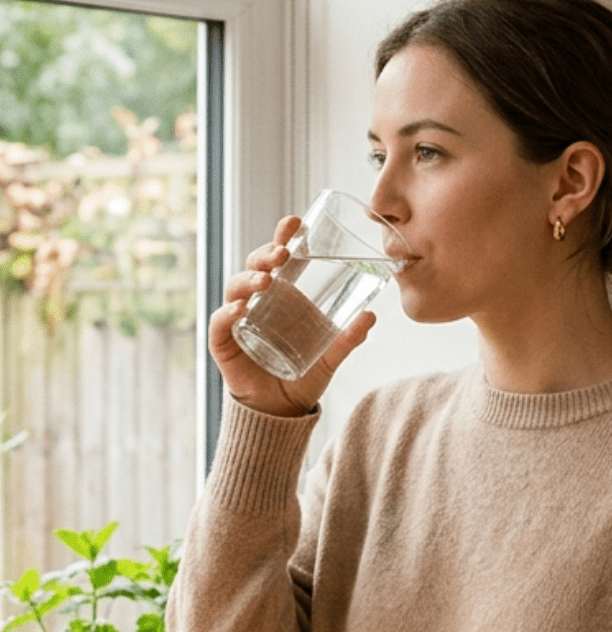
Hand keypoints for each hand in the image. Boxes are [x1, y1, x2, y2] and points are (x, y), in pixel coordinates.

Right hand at [210, 214, 375, 417]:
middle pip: (255, 267)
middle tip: (283, 253)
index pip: (278, 258)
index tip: (295, 221)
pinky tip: (240, 309)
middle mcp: (257, 302)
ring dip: (249, 279)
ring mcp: (237, 320)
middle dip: (266, 254)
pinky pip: (220, 323)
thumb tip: (371, 315)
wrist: (281, 411)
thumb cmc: (303, 376)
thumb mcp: (330, 356)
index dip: (282, 237)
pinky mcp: (224, 343)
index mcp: (281, 296)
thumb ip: (348, 338)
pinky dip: (227, 314)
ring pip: (235, 289)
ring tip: (267, 280)